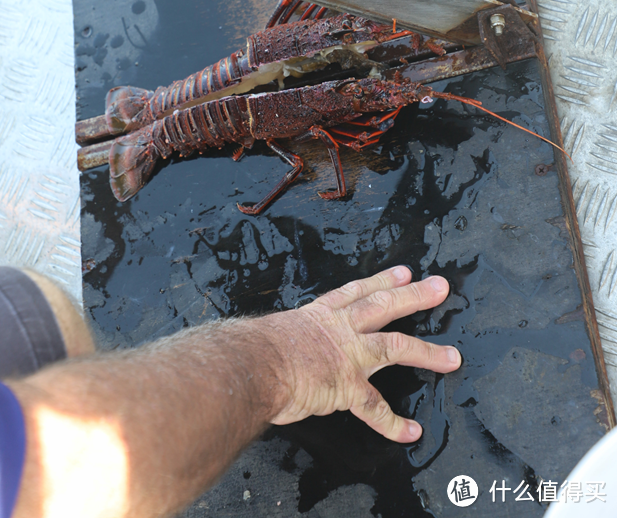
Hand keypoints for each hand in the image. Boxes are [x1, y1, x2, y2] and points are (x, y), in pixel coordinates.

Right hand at [267, 265, 459, 441]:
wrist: (253, 364)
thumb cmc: (253, 350)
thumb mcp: (276, 332)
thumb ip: (291, 338)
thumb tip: (283, 348)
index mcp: (322, 314)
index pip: (358, 291)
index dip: (382, 280)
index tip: (403, 273)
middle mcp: (340, 328)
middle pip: (385, 305)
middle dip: (415, 296)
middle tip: (440, 287)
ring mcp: (348, 355)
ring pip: (395, 347)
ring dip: (427, 352)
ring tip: (452, 356)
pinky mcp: (348, 386)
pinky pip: (376, 408)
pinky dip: (393, 423)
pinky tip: (411, 431)